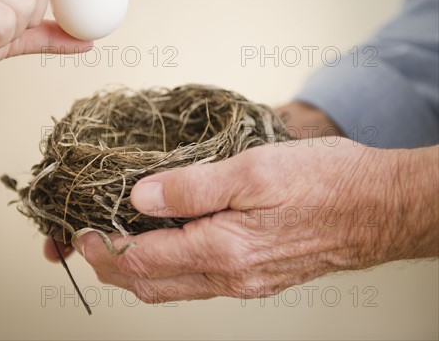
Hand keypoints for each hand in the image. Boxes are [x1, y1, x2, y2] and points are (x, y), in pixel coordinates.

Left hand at [44, 101, 342, 262]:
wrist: (379, 208)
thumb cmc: (324, 184)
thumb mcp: (253, 170)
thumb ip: (192, 186)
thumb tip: (140, 196)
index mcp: (222, 251)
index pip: (142, 260)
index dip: (103, 248)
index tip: (78, 233)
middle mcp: (230, 276)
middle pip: (151, 283)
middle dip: (110, 267)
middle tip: (85, 243)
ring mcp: (244, 280)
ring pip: (173, 286)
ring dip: (137, 270)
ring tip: (116, 244)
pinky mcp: (256, 274)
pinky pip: (198, 280)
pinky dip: (168, 267)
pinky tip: (165, 245)